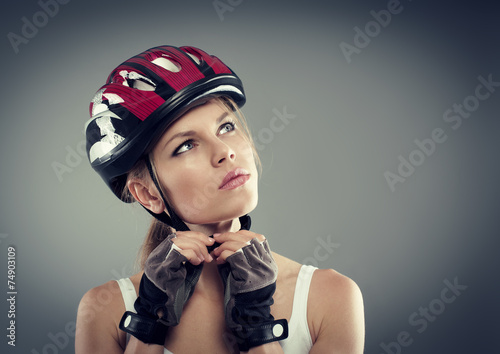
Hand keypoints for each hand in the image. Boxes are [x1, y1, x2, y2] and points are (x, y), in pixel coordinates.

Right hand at [119, 231, 213, 343]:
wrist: (155, 304)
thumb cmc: (168, 288)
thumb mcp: (178, 269)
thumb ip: (186, 257)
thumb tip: (203, 248)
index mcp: (162, 250)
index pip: (180, 234)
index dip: (197, 235)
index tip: (209, 241)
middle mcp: (159, 252)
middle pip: (181, 236)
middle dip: (200, 241)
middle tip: (208, 253)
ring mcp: (160, 259)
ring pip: (181, 242)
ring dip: (197, 249)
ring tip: (203, 259)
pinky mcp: (164, 267)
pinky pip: (181, 253)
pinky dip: (193, 255)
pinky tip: (197, 262)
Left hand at [212, 231, 287, 350]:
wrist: (249, 312)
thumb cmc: (246, 292)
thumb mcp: (250, 271)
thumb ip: (246, 256)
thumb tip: (231, 241)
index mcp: (269, 261)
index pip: (258, 237)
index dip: (242, 234)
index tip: (229, 234)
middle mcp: (267, 263)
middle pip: (248, 240)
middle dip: (229, 237)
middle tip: (216, 238)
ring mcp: (259, 269)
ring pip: (240, 245)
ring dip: (224, 245)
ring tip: (216, 251)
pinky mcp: (248, 275)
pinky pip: (234, 256)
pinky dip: (223, 254)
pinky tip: (218, 259)